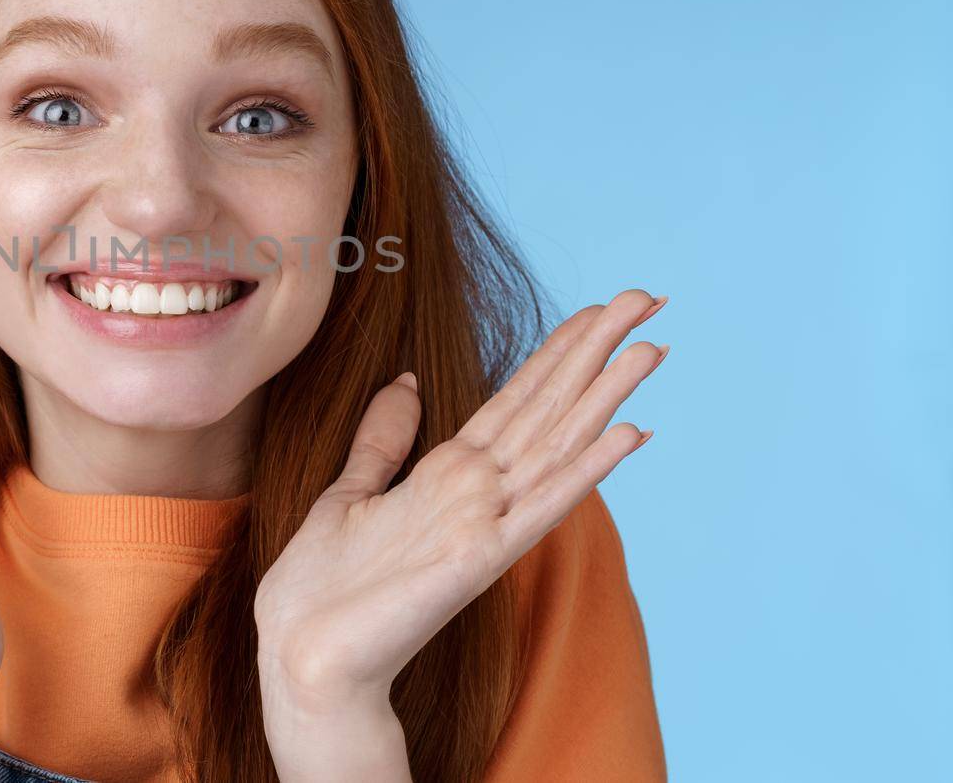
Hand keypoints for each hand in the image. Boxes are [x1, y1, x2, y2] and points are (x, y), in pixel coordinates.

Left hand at [253, 289, 668, 775]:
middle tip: (646, 300)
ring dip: (606, 398)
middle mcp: (478, 492)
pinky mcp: (478, 556)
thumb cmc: (322, 583)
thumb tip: (404, 381)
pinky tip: (628, 435)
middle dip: (596, 352)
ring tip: (652, 349)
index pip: (518, 398)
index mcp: (449, 472)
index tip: (597, 308)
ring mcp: (485, 523)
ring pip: (557, 446)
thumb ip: (384, 438)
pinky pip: (540, 505)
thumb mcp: (350, 489)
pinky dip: (584, 472)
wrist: (301, 652)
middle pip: (549, 409)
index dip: (558, 351)